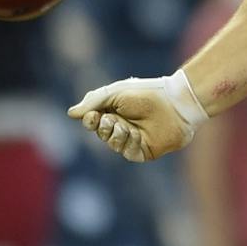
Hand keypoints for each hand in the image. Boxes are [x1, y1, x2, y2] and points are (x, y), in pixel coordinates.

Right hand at [69, 71, 208, 162]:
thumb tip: (71, 113)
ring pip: (113, 144)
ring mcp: (133, 139)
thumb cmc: (147, 93)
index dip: (91, 121)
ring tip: (126, 126)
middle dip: (104, 128)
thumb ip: (93, 102)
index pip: (93, 121)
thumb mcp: (115, 93)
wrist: (175, 103)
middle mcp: (122, 125)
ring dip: (116, 135)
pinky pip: (128, 153)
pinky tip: (135, 134)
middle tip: (113, 119)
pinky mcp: (144, 151)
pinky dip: (128, 143)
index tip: (93, 116)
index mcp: (114, 110)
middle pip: (101, 134)